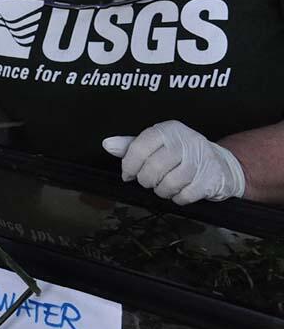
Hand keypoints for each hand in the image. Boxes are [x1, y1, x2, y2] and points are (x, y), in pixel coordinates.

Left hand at [102, 121, 245, 204]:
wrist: (220, 164)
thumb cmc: (182, 154)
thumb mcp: (156, 144)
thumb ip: (131, 145)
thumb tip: (107, 144)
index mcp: (167, 130)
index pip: (139, 147)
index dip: (129, 165)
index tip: (128, 174)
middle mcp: (185, 141)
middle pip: (153, 168)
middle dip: (146, 180)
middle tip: (149, 181)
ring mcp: (200, 160)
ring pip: (169, 183)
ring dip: (162, 190)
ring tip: (164, 186)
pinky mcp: (210, 178)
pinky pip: (184, 195)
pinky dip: (178, 198)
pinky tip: (179, 191)